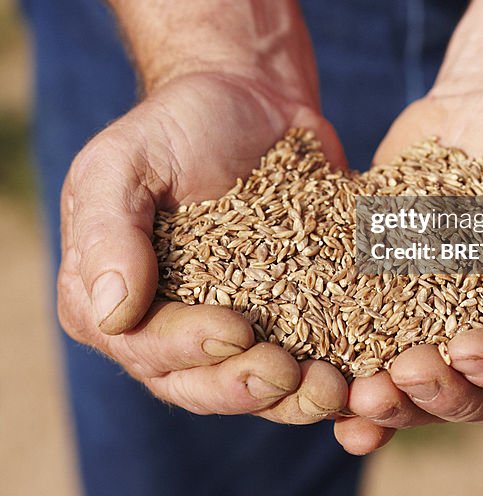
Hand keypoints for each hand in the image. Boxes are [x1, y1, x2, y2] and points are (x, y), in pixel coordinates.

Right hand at [58, 70, 348, 422]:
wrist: (250, 96)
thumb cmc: (176, 124)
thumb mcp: (123, 159)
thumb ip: (107, 230)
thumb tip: (112, 313)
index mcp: (110, 299)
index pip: (143, 346)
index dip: (187, 348)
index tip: (234, 329)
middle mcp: (166, 326)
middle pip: (198, 383)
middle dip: (243, 385)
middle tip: (286, 370)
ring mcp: (229, 325)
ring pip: (254, 386)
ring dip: (291, 399)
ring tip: (331, 388)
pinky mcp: (287, 314)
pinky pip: (305, 357)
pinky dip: (332, 373)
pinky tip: (362, 376)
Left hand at [334, 76, 482, 453]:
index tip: (467, 348)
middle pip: (482, 398)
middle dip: (442, 395)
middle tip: (404, 374)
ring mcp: (455, 329)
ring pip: (427, 390)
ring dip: (394, 403)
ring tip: (359, 396)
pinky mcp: (403, 306)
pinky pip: (379, 352)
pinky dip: (354, 378)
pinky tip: (328, 386)